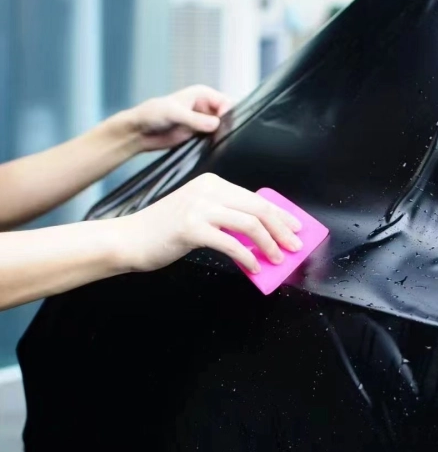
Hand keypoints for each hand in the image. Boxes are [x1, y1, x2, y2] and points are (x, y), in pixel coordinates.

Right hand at [116, 173, 302, 273]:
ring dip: (269, 244)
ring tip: (278, 259)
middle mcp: (208, 190)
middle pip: (258, 208)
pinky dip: (247, 257)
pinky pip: (230, 243)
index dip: (280, 215)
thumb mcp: (198, 215)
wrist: (129, 239)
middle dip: (282, 229)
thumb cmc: (164, 231)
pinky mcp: (191, 228)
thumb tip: (259, 237)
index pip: (256, 198)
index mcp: (212, 183)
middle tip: (295, 247)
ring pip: (249, 224)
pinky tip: (253, 268)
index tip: (295, 228)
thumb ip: (226, 219)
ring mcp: (199, 207)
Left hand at [126, 85, 233, 151]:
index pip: (225, 101)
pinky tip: (214, 148)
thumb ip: (195, 119)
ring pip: (222, 128)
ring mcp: (203, 122)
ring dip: (222, 135)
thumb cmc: (152, 114)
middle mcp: (205, 107)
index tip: (222, 124)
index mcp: (201, 94)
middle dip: (227, 124)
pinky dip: (217, 142)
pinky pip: (214, 138)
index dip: (228, 112)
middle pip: (227, 115)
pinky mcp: (199, 135)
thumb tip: (216, 124)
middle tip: (222, 135)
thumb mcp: (174, 113)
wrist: (140, 132)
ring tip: (218, 142)